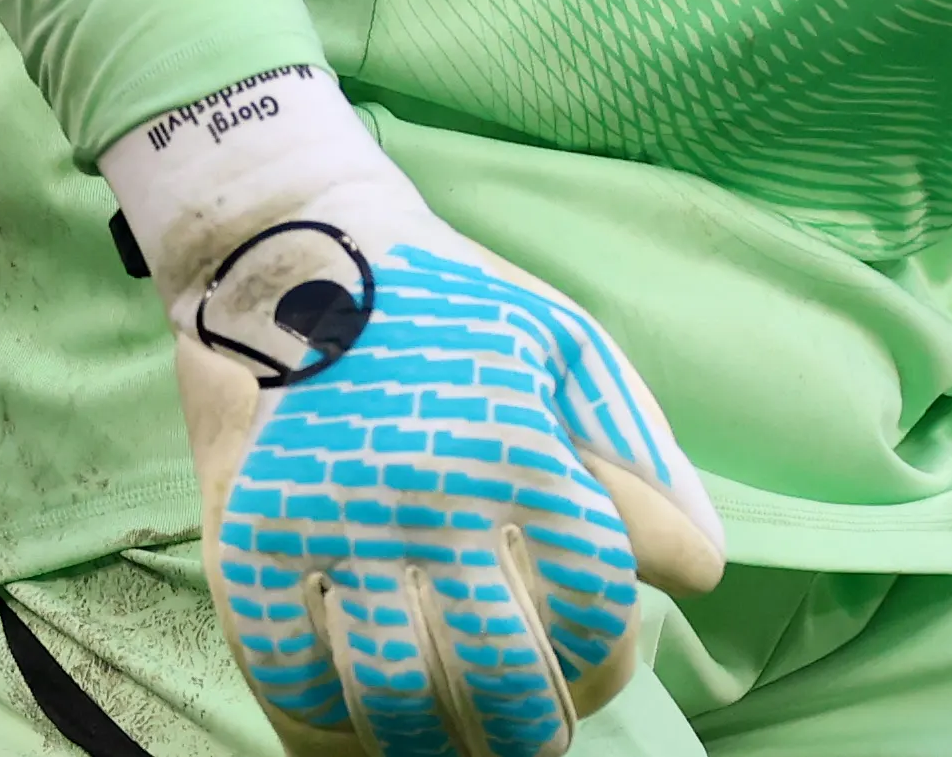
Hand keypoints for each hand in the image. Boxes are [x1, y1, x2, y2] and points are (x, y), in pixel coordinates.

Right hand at [107, 70, 726, 756]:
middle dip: (532, 727)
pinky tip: (362, 721)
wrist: (290, 245)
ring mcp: (331, 526)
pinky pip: (290, 680)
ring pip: (395, 698)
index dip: (608, 656)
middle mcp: (430, 495)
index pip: (591, 605)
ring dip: (437, 744)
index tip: (604, 659)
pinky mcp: (247, 545)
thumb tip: (704, 570)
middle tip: (534, 734)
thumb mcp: (566, 350)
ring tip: (460, 742)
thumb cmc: (449, 306)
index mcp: (520, 446)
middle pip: (500, 673)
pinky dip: (330, 728)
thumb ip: (639, 461)